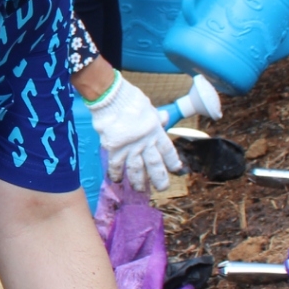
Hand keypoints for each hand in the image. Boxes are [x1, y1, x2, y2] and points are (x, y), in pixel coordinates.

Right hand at [87, 73, 180, 192]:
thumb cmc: (130, 99)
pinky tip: (117, 180)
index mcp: (156, 132)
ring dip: (139, 181)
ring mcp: (130, 147)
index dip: (172, 160)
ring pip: (136, 169)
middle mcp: (145, 143)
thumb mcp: (149, 108)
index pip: (167, 150)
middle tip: (162, 188)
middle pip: (155, 164)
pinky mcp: (114, 149)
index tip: (176, 169)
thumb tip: (165, 118)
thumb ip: (156, 117)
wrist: (112, 98)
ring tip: (140, 190)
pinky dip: (116, 174)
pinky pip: (116, 165)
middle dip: (159, 178)